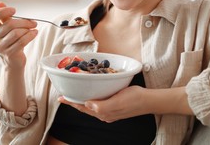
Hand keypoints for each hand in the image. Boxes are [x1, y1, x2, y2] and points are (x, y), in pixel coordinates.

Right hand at [0, 2, 37, 67]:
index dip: (2, 11)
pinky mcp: (9, 54)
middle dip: (24, 22)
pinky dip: (30, 36)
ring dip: (28, 29)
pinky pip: (22, 41)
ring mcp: (0, 47)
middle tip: (33, 22)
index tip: (14, 10)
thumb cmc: (11, 41)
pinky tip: (34, 33)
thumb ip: (4, 17)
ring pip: (16, 33)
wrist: (13, 61)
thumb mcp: (7, 28)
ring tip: (33, 29)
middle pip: (9, 24)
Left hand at [58, 85, 193, 121]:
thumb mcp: (118, 102)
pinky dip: (91, 100)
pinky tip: (91, 95)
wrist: (148, 100)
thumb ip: (102, 106)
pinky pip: (98, 104)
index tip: (61, 97)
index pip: (83, 107)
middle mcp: (104, 114)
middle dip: (74, 102)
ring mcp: (109, 111)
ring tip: (74, 95)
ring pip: (90, 107)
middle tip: (64, 96)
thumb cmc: (133, 99)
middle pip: (84, 108)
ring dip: (81, 101)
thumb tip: (88, 105)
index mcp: (103, 113)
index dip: (71, 102)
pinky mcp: (114, 106)